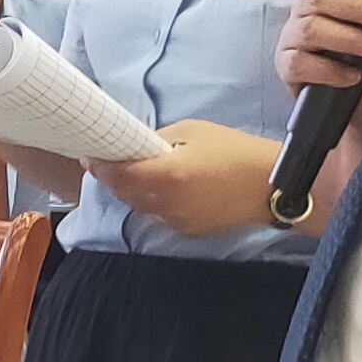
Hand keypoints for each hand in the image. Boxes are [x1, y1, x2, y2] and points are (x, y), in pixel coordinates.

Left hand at [91, 120, 279, 238]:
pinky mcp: (188, 231)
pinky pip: (160, 215)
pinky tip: (165, 188)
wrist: (270, 186)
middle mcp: (167, 204)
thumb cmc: (235, 151)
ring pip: (141, 206)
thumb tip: (136, 147)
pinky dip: (154, 202)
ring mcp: (177, 221)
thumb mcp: (194, 131)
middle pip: (124, 194)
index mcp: (168, 175)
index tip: (91, 154)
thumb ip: (159, 140)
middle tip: (108, 160)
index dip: (100, 165)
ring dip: (132, 191)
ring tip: (136, 172)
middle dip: (112, 178)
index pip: (118, 175)